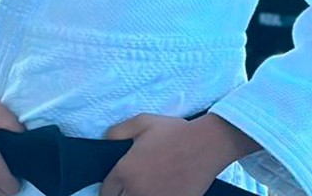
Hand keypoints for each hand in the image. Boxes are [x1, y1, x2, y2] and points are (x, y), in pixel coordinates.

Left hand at [100, 113, 260, 195]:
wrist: (207, 144)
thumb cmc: (175, 132)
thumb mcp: (143, 122)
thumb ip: (117, 131)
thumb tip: (105, 141)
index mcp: (124, 171)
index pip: (105, 192)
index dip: (110, 188)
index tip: (118, 185)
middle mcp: (135, 190)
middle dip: (122, 194)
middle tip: (132, 186)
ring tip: (146, 189)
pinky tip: (163, 190)